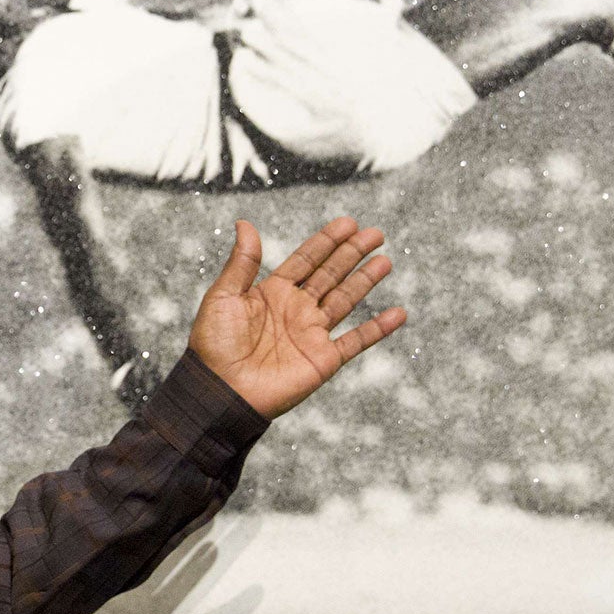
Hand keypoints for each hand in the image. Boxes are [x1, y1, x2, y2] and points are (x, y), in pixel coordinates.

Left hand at [189, 216, 404, 418]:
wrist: (220, 391)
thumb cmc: (213, 345)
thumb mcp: (223, 297)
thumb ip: (241, 262)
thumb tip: (244, 223)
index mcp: (272, 293)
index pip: (306, 260)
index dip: (326, 242)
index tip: (348, 223)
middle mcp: (296, 310)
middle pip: (330, 275)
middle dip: (352, 253)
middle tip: (375, 234)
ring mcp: (312, 334)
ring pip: (346, 300)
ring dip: (366, 280)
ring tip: (385, 261)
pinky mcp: (323, 359)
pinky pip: (357, 341)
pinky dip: (378, 328)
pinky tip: (399, 313)